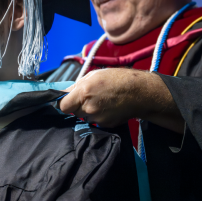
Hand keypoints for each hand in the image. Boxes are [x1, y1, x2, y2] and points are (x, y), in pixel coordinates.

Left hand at [58, 68, 183, 133]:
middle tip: (89, 97)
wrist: (139, 93)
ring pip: (84, 117)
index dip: (64, 102)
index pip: (62, 105)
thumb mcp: (94, 75)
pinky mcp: (105, 125)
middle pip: (73, 111)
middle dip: (77, 105)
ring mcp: (97, 118)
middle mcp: (88, 108)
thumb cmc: (117, 79)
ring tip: (102, 101)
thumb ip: (78, 85)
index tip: (68, 99)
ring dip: (88, 111)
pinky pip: (95, 121)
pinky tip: (108, 107)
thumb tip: (65, 93)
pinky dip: (98, 116)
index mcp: (83, 92)